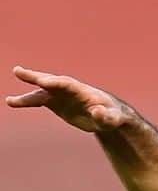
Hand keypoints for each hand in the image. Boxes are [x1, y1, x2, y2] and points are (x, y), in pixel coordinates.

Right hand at [5, 66, 128, 131]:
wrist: (108, 116)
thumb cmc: (113, 116)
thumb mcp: (112, 118)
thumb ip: (105, 116)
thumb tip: (97, 112)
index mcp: (81, 89)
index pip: (66, 83)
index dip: (55, 82)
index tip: (43, 82)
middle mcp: (68, 89)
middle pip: (50, 81)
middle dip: (35, 77)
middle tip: (18, 72)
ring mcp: (60, 95)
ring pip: (40, 92)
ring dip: (26, 95)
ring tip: (10, 101)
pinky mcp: (55, 102)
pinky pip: (38, 100)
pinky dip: (26, 101)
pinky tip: (11, 102)